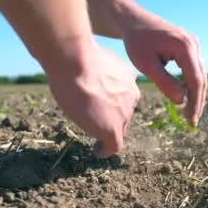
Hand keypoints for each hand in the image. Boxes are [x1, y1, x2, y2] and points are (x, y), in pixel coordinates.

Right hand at [46, 41, 139, 157]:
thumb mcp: (92, 58)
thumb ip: (95, 67)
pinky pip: (113, 146)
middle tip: (97, 123)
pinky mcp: (113, 130)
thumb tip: (79, 64)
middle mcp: (131, 96)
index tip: (102, 105)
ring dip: (107, 132)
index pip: (124, 95)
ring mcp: (124, 114)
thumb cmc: (77, 56)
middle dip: (113, 118)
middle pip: (124, 113)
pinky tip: (96, 151)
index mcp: (128, 77)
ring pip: (119, 128)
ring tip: (96, 139)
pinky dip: (105, 150)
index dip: (113, 102)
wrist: (76, 63)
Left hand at [122, 16, 206, 125]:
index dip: (194, 102)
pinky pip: (194, 69)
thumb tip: (182, 101)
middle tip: (191, 122)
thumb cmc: (136, 41)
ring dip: (195, 95)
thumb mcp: (146, 65)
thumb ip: (164, 82)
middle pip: (201, 79)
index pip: (195, 80)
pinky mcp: (189, 47)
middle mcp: (193, 44)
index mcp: (185, 47)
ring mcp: (193, 44)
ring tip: (189, 114)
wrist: (132, 20)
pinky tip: (184, 98)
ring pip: (199, 75)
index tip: (190, 120)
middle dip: (197, 101)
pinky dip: (190, 84)